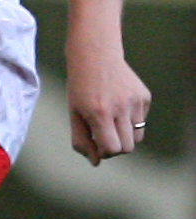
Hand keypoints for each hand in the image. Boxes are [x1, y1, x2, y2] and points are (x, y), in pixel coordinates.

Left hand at [65, 42, 150, 164]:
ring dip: (124, 136)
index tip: (97, 144)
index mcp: (99, 113)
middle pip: (128, 148)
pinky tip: (119, 106)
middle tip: (103, 135)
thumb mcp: (74, 114)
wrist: (96, 55)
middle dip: (115, 148)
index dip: (105, 152)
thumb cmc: (80, 87)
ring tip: (111, 122)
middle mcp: (120, 107)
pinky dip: (131, 121)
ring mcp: (135, 101)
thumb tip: (96, 162)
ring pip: (137, 137)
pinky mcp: (145, 96)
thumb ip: (81, 140)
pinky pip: (141, 121)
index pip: (112, 149)